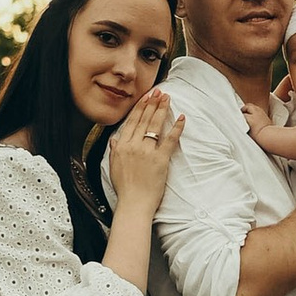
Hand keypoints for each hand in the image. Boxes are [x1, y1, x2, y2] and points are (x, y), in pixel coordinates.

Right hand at [107, 86, 183, 205]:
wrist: (134, 204)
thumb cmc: (124, 188)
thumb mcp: (113, 167)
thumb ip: (114, 150)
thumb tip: (114, 139)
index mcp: (121, 146)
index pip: (132, 121)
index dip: (140, 107)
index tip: (146, 97)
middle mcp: (133, 145)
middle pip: (144, 120)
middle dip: (152, 103)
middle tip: (159, 92)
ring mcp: (147, 152)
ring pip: (155, 125)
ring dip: (162, 109)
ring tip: (167, 98)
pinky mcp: (160, 159)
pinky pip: (170, 140)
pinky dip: (176, 128)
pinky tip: (181, 117)